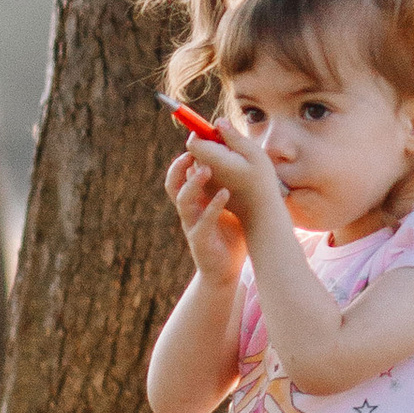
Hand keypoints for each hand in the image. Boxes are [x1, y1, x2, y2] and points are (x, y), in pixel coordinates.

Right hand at [163, 147, 249, 280]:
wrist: (226, 272)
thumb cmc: (230, 237)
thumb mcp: (230, 207)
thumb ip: (229, 186)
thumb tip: (240, 160)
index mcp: (195, 201)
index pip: (182, 175)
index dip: (184, 158)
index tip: (195, 140)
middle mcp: (189, 211)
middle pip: (173, 184)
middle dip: (179, 167)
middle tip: (191, 151)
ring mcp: (191, 226)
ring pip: (183, 201)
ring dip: (193, 183)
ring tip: (206, 169)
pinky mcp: (200, 241)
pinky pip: (202, 221)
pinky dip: (212, 206)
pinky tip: (224, 194)